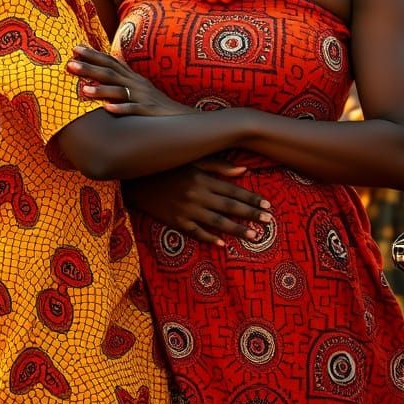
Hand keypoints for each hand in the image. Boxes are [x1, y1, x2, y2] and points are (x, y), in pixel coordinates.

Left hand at [67, 46, 187, 116]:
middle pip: (111, 73)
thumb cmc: (156, 105)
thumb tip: (101, 75)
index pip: (111, 62)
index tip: (75, 48)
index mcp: (133, 78)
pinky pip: (134, 110)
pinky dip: (121, 108)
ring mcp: (143, 97)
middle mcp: (137, 84)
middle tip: (69, 63)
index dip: (93, 54)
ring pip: (120, 91)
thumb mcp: (139, 89)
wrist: (184, 118)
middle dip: (90, 68)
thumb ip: (122, 82)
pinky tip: (108, 109)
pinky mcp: (149, 112)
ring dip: (102, 89)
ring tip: (83, 89)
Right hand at [124, 158, 272, 245]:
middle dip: (250, 215)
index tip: (267, 205)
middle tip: (268, 222)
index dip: (251, 199)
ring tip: (254, 236)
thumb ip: (218, 165)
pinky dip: (210, 239)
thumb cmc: (166, 166)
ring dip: (237, 230)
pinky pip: (196, 232)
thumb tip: (244, 171)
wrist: (135, 179)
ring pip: (217, 223)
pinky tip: (224, 244)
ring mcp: (186, 210)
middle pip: (229, 208)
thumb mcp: (192, 160)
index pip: (233, 191)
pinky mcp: (175, 221)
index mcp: (203, 178)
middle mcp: (197, 195)